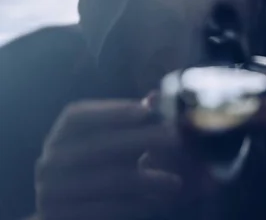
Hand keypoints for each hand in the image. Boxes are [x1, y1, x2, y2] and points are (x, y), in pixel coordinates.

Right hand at [35, 100, 181, 219]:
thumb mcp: (116, 138)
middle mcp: (50, 160)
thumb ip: (134, 118)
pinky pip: (106, 209)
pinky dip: (136, 205)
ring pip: (109, 180)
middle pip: (100, 145)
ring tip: (176, 182)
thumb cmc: (104, 163)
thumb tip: (156, 97)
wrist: (72, 206)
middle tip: (175, 138)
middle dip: (142, 139)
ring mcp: (51, 190)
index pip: (80, 116)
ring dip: (149, 180)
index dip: (113, 111)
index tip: (147, 110)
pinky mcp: (60, 217)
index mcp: (61, 135)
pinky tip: (157, 202)